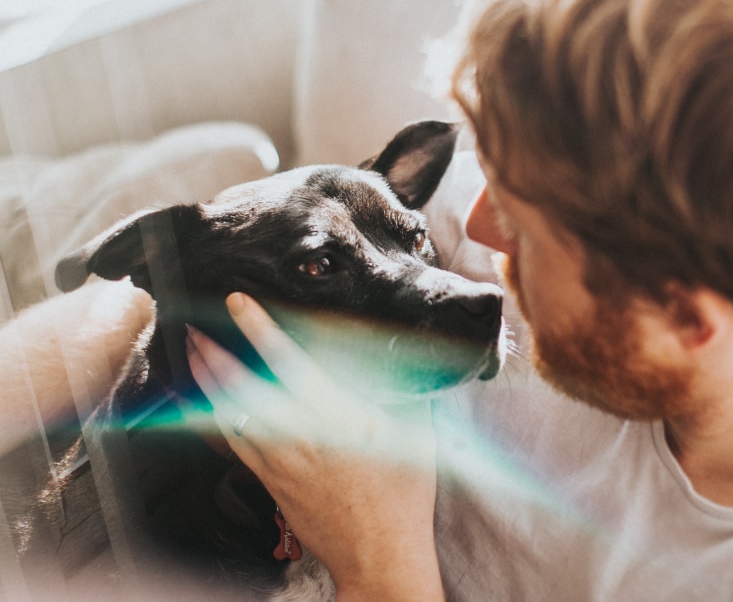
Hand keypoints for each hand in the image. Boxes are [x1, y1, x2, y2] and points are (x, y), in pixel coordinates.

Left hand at [186, 292, 444, 600]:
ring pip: (226, 412)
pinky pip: (231, 443)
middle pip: (238, 386)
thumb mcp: (416, 432)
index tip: (236, 302)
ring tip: (192, 355)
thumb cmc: (402, 497)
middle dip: (210, 352)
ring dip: (204, 380)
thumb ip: (403, 390)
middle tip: (193, 326)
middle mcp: (297, 434)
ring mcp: (277, 460)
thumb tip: (400, 356)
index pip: (286, 360)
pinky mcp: (269, 482)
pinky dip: (211, 417)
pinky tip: (205, 405)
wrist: (380, 554)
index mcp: (334, 415)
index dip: (257, 327)